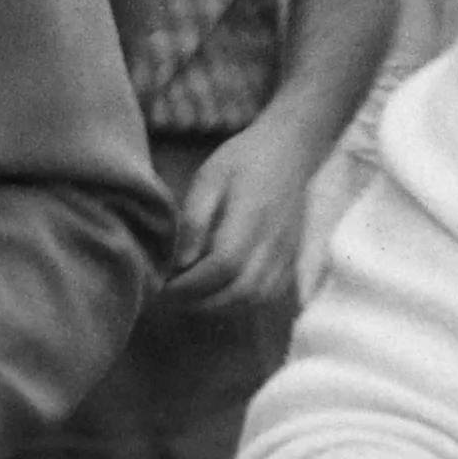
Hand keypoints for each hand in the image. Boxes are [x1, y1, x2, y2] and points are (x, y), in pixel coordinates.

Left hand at [164, 118, 319, 310]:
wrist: (290, 151)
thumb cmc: (243, 160)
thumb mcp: (209, 177)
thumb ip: (195, 219)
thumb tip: (182, 263)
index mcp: (251, 218)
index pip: (223, 266)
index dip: (192, 284)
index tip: (165, 286)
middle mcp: (273, 242)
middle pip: (242, 291)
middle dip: (203, 302)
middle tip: (173, 298)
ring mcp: (287, 253)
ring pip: (257, 299)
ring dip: (222, 307)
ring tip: (193, 300)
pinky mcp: (292, 259)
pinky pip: (271, 294)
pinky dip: (244, 304)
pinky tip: (222, 296)